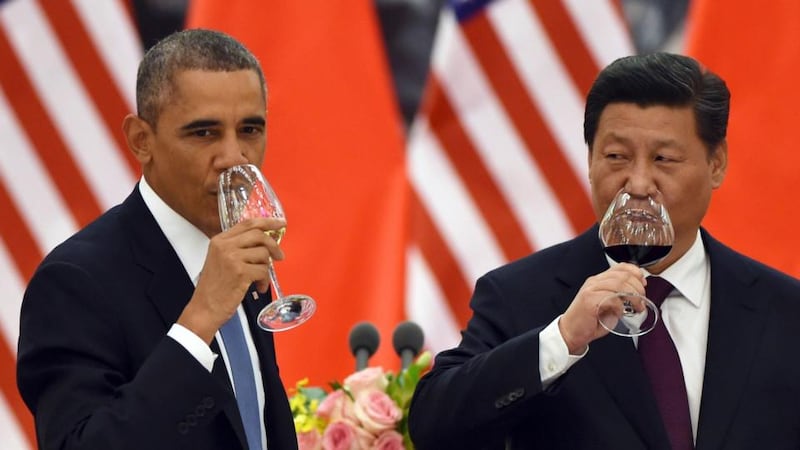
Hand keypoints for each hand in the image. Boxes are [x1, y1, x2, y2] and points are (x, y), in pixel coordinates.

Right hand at [177, 217, 285, 342]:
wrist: (204, 309)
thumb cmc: (214, 288)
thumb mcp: (221, 260)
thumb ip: (238, 247)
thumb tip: (265, 241)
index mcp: (219, 240)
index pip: (248, 223)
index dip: (267, 222)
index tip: (280, 224)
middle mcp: (224, 246)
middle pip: (259, 234)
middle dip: (273, 245)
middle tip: (279, 256)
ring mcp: (232, 258)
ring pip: (264, 254)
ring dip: (266, 268)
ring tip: (260, 280)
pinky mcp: (240, 272)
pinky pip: (264, 270)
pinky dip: (264, 281)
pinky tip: (258, 288)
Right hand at [558, 263, 645, 353]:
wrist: (571, 332)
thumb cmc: (589, 321)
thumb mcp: (608, 305)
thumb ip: (619, 297)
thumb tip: (638, 296)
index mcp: (599, 280)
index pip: (621, 267)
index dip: (636, 273)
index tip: (643, 284)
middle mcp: (594, 282)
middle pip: (623, 275)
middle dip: (638, 288)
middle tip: (642, 301)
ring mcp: (591, 290)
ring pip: (619, 284)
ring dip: (633, 297)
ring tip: (637, 307)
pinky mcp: (589, 301)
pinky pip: (611, 299)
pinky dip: (620, 307)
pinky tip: (620, 313)